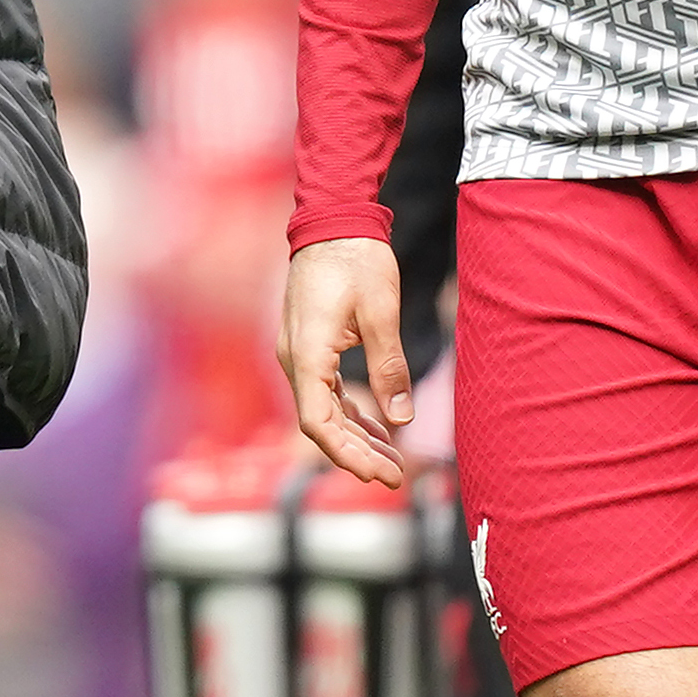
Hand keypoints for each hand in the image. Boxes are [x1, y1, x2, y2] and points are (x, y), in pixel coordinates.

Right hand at [281, 238, 417, 487]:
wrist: (332, 220)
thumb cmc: (356, 259)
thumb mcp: (381, 312)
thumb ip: (389, 367)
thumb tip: (401, 418)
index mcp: (307, 354)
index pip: (319, 423)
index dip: (350, 455)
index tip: (383, 475)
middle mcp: (295, 359)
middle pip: (321, 424)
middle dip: (358, 454)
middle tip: (397, 476)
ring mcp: (299, 354)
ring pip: (324, 411)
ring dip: (356, 437)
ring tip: (394, 459)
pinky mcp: (309, 347)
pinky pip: (326, 392)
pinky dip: (351, 413)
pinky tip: (378, 427)